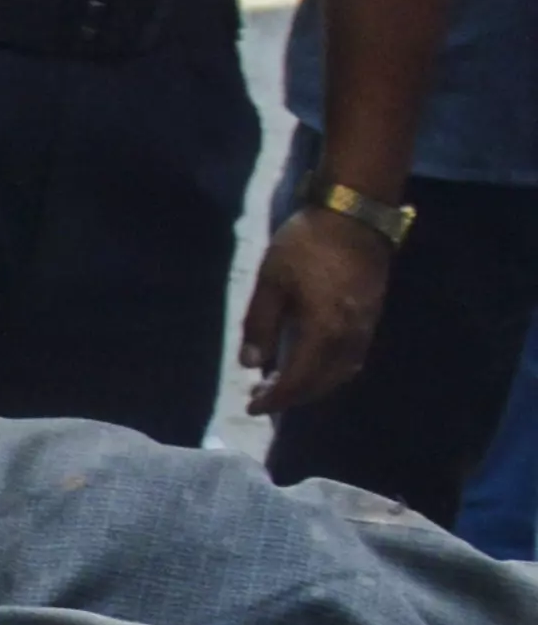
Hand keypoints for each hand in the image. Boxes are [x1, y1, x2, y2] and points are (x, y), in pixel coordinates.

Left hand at [241, 203, 396, 417]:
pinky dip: (329, 371)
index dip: (276, 398)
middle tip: (263, 399)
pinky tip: (310, 365)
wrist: (354, 217)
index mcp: (324, 330)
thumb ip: (259, 324)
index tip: (252, 407)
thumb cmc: (305, 245)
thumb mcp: (270, 281)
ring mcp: (365, 328)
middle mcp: (349, 337)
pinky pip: (351, 358)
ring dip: (313, 387)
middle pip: (322, 382)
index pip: (299, 379)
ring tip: (282, 386)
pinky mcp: (371, 318)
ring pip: (340, 373)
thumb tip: (251, 364)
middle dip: (293, 397)